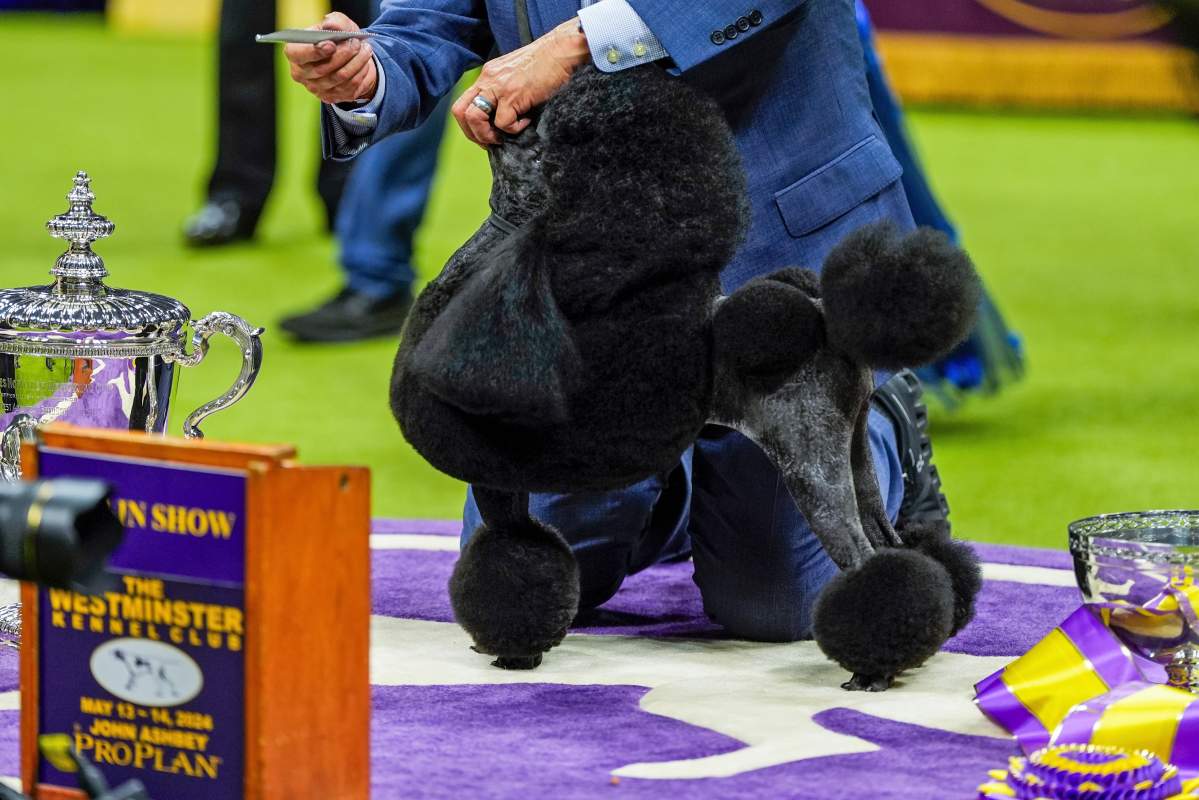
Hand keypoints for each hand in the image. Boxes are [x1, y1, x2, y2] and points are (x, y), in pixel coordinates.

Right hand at [285, 12, 377, 104]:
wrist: (350, 56)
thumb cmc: (338, 38)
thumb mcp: (337, 24)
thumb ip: (334, 21)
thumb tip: (331, 26)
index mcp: (295, 53)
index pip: (298, 55)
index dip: (314, 52)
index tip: (331, 45)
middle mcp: (302, 74)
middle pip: (323, 69)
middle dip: (344, 53)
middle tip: (357, 43)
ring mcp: (316, 88)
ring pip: (340, 77)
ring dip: (357, 62)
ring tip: (366, 49)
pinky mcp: (332, 97)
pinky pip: (351, 86)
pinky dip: (361, 72)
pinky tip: (364, 63)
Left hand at [452, 18, 588, 146]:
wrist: (562, 51)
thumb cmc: (546, 62)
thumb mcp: (517, 73)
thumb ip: (505, 89)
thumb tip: (505, 115)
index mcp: (488, 75)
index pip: (464, 102)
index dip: (470, 124)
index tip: (486, 133)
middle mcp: (488, 79)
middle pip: (460, 112)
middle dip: (472, 133)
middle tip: (491, 141)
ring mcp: (499, 87)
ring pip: (474, 118)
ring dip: (487, 135)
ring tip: (505, 137)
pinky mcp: (513, 95)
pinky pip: (503, 123)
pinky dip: (515, 129)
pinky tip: (527, 120)